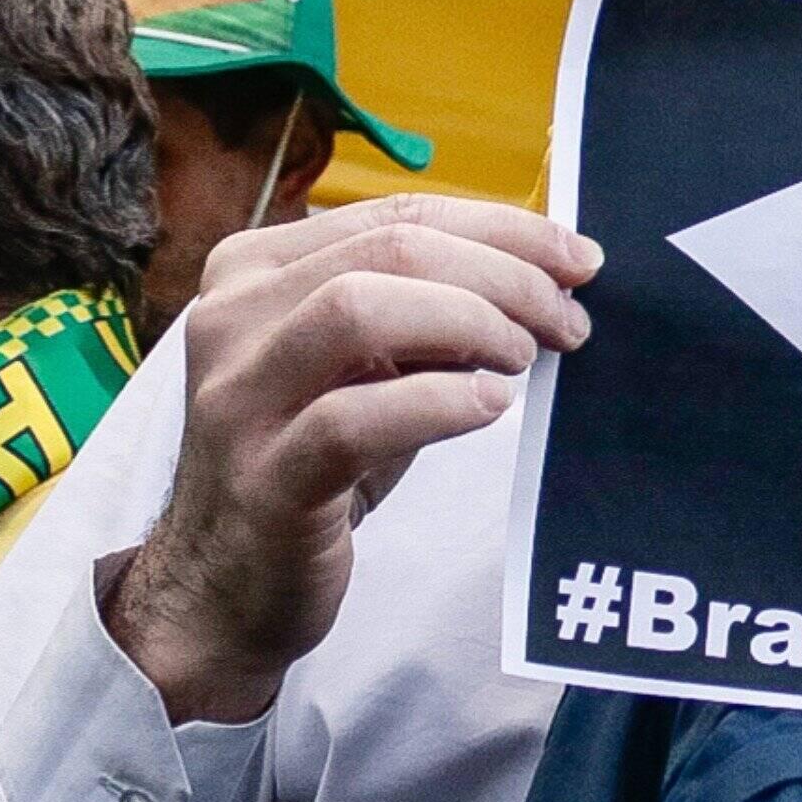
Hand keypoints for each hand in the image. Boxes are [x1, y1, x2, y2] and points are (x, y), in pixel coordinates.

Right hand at [106, 194, 598, 722]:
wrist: (225, 586)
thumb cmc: (311, 461)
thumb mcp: (363, 368)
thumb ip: (422, 311)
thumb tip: (544, 273)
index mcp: (255, 270)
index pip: (396, 215)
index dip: (501, 228)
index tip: (576, 258)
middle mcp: (233, 318)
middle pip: (390, 250)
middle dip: (503, 274)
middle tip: (567, 319)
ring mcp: (238, 398)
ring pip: (359, 310)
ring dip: (469, 322)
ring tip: (522, 358)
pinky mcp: (264, 477)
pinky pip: (354, 420)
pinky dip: (438, 402)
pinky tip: (489, 406)